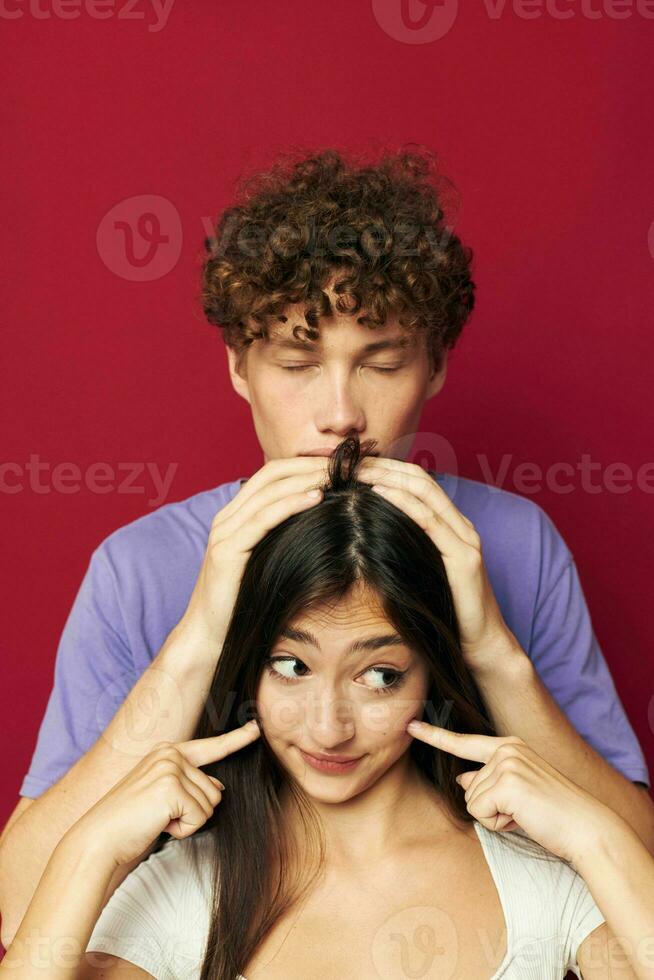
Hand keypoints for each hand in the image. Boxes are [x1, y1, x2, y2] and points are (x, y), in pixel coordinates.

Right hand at [68, 720, 260, 867]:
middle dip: (193, 811)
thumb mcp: (161, 795)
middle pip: (215, 789)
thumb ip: (189, 784)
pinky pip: (200, 817)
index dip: (237, 739)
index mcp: (167, 752)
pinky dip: (183, 830)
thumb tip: (219, 787)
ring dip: (187, 821)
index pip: (211, 747)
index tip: (256, 728)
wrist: (99, 839)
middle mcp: (170, 754)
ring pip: (210, 804)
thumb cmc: (129, 822)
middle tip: (160, 816)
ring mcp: (171, 768)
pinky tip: (159, 825)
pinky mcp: (171, 788)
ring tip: (157, 819)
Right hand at [181, 456, 328, 646]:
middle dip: (309, 465)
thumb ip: (281, 541)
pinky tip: (317, 498)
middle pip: (271, 475)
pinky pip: (263, 518)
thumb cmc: (243, 604)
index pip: (271, 475)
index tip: (338, 466)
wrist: (209, 635)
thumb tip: (320, 528)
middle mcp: (226, 517)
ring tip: (336, 476)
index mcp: (234, 516)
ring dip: (306, 479)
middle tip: (344, 465)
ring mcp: (224, 532)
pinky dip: (291, 504)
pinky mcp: (227, 550)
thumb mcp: (266, 563)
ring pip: (268, 491)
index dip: (304, 464)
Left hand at [356, 457, 518, 668]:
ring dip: (388, 476)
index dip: (386, 467)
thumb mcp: (419, 573)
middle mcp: (461, 525)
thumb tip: (361, 538)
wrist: (480, 643)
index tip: (354, 464)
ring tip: (358, 471)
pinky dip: (404, 502)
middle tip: (349, 460)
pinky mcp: (465, 558)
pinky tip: (379, 494)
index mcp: (451, 526)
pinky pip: (431, 521)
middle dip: (384, 465)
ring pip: (425, 492)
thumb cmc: (444, 611)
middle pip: (419, 478)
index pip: (417, 482)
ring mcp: (466, 539)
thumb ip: (403, 551)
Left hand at [406, 720, 617, 864]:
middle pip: (468, 788)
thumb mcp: (517, 792)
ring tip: (527, 814)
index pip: (464, 742)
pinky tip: (524, 818)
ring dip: (497, 817)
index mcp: (510, 746)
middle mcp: (507, 749)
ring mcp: (506, 763)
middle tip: (524, 811)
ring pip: (473, 802)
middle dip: (491, 809)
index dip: (435, 736)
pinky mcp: (506, 782)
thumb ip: (487, 782)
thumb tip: (462, 781)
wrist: (585, 828)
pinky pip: (480, 812)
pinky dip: (499, 824)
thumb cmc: (552, 814)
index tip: (411, 726)